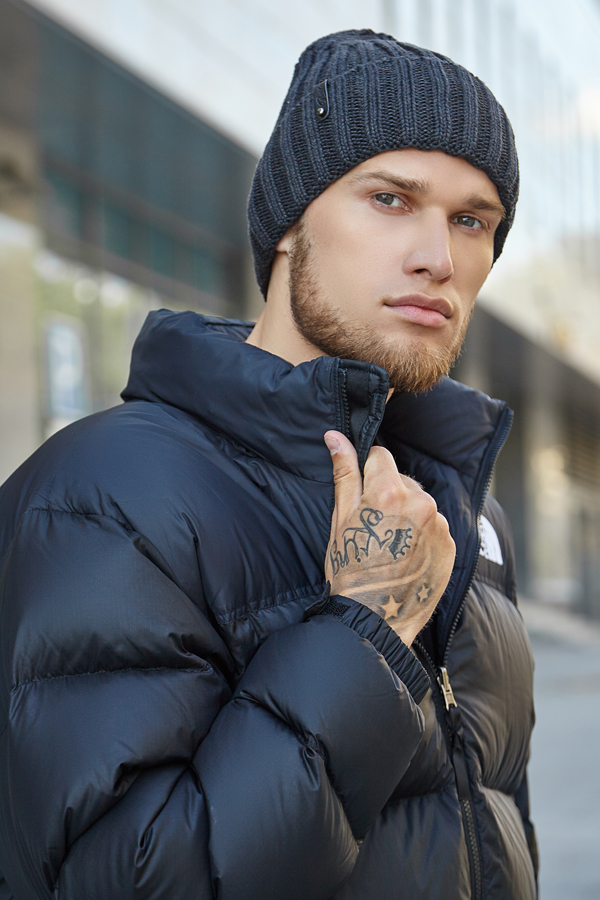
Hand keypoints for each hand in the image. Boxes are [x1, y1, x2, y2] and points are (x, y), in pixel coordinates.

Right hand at [323, 431, 454, 646]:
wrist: (377, 620)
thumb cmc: (351, 570)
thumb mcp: (341, 519)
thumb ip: (344, 472)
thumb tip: (335, 436)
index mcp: (390, 490)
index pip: (380, 456)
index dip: (367, 472)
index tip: (361, 496)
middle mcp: (422, 502)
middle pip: (401, 480)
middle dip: (388, 495)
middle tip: (372, 528)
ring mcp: (440, 524)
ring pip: (420, 504)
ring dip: (407, 515)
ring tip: (389, 546)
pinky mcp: (452, 544)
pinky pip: (434, 527)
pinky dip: (421, 535)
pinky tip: (405, 556)